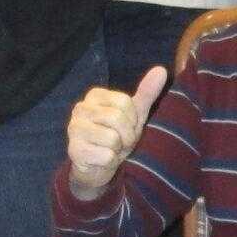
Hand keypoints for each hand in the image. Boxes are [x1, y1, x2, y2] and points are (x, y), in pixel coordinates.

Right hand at [66, 66, 166, 197]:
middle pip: (117, 118)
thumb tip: (162, 70)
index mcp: (95, 95)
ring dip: (118, 149)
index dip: (132, 120)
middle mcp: (80, 108)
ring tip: (111, 149)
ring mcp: (74, 128)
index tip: (127, 127)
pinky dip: (110, 161)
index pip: (125, 102)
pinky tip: (101, 159)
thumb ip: (146, 93)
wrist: (99, 166)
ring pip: (112, 138)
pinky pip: (106, 156)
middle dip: (127, 135)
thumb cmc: (117, 137)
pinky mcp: (74, 150)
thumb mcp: (134, 115)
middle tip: (121, 142)